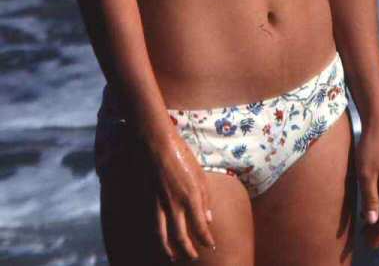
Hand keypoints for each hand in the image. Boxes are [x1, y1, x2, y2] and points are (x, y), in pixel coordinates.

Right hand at [149, 133, 216, 260]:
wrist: (155, 143)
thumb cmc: (181, 154)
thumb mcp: (200, 173)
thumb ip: (205, 198)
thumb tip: (209, 219)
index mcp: (191, 196)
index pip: (200, 227)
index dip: (206, 239)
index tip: (211, 245)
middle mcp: (175, 205)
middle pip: (181, 237)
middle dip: (189, 250)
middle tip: (194, 257)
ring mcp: (159, 204)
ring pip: (162, 236)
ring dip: (169, 250)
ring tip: (173, 257)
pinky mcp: (148, 201)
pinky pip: (153, 225)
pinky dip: (156, 237)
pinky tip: (159, 239)